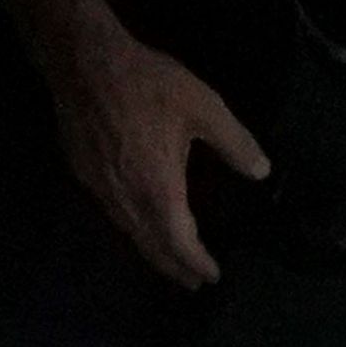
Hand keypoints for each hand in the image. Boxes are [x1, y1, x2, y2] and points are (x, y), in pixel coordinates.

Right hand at [50, 28, 270, 286]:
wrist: (84, 63)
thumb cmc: (149, 84)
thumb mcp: (204, 107)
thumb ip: (234, 143)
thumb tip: (261, 172)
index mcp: (158, 188)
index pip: (180, 242)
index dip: (196, 262)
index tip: (212, 276)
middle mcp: (126, 199)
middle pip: (151, 246)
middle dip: (174, 267)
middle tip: (193, 282)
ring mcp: (100, 189)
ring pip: (129, 233)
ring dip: (152, 251)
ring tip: (171, 260)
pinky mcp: (84, 174)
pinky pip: (112, 214)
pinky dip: (132, 229)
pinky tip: (139, 221)